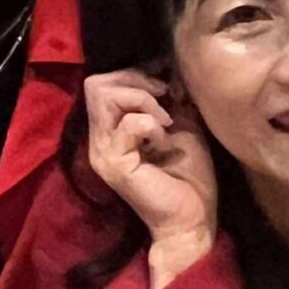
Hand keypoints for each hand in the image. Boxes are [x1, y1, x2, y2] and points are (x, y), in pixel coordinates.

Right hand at [82, 70, 217, 270]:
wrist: (192, 219)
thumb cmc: (189, 177)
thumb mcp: (180, 125)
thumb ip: (168, 99)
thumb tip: (169, 69)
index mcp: (110, 131)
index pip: (100, 83)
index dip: (134, 74)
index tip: (165, 86)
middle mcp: (98, 140)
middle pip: (96, 84)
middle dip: (136, 81)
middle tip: (164, 99)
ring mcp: (103, 152)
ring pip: (104, 96)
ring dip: (142, 100)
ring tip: (164, 121)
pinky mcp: (115, 164)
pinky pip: (129, 124)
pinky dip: (152, 124)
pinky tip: (165, 142)